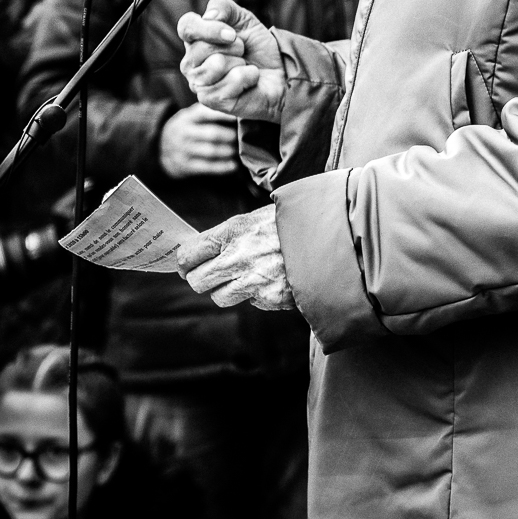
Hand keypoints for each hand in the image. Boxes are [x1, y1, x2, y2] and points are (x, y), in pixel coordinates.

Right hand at [160, 104, 237, 178]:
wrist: (160, 148)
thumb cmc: (186, 128)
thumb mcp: (191, 115)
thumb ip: (209, 111)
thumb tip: (237, 109)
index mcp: (188, 117)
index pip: (206, 113)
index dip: (225, 115)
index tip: (241, 116)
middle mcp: (185, 133)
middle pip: (212, 134)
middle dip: (231, 136)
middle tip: (244, 136)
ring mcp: (184, 150)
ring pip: (211, 151)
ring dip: (229, 151)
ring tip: (240, 150)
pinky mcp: (185, 166)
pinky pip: (207, 167)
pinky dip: (223, 167)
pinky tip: (234, 165)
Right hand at [177, 0, 286, 122]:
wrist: (279, 73)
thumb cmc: (257, 47)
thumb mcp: (243, 18)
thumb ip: (223, 7)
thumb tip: (208, 16)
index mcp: (194, 40)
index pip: (186, 26)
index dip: (208, 28)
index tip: (232, 33)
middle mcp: (190, 63)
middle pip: (202, 47)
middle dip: (234, 47)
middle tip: (242, 53)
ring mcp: (198, 83)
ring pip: (216, 64)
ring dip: (240, 63)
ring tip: (243, 67)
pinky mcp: (210, 100)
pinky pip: (231, 82)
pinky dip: (248, 77)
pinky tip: (248, 82)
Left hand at [177, 208, 294, 310]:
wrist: (332, 236)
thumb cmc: (293, 222)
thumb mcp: (260, 216)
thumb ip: (232, 233)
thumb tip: (202, 249)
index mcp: (234, 230)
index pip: (188, 254)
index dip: (185, 261)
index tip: (187, 264)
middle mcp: (238, 256)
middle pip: (197, 281)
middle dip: (202, 279)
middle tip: (211, 274)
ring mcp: (254, 280)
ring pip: (219, 297)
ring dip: (228, 289)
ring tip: (246, 275)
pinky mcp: (270, 298)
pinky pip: (251, 302)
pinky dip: (257, 294)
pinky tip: (272, 279)